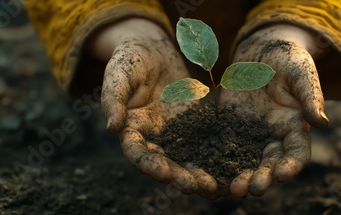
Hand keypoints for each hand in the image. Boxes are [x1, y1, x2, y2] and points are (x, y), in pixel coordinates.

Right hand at [90, 18, 218, 197]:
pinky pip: (205, 142)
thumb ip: (113, 99)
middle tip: (193, 187)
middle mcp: (153, 137)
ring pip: (186, 158)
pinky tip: (229, 167)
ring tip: (212, 188)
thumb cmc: (131, 59)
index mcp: (131, 129)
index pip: (138, 152)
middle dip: (177, 176)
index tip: (164, 174)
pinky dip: (214, 156)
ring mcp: (175, 132)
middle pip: (164, 162)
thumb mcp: (119, 74)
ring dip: (197, 174)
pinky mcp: (194, 124)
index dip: (149, 164)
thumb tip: (112, 128)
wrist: (154, 48)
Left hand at [221, 24, 328, 196]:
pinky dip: (219, 165)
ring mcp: (251, 136)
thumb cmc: (287, 60)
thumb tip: (323, 122)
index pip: (297, 153)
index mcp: (295, 127)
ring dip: (242, 178)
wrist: (260, 53)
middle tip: (254, 189)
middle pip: (270, 164)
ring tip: (233, 190)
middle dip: (264, 178)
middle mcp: (274, 137)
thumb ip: (310, 96)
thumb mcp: (300, 73)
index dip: (291, 165)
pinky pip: (224, 150)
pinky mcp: (230, 130)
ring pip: (247, 163)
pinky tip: (211, 175)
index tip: (282, 175)